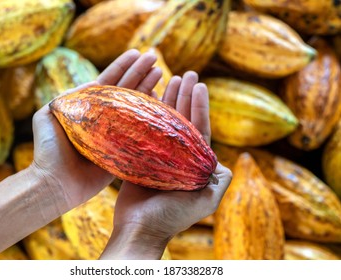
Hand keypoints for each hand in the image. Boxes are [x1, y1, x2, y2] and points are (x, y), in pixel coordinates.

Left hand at [30, 49, 162, 209]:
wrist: (54, 181)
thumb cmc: (48, 148)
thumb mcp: (48, 114)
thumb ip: (67, 96)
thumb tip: (90, 83)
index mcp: (88, 106)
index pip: (109, 81)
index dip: (123, 66)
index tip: (137, 52)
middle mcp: (105, 117)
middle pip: (126, 89)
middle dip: (140, 72)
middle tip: (154, 58)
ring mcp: (116, 132)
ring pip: (135, 106)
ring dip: (148, 88)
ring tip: (161, 72)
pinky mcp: (124, 150)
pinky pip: (141, 131)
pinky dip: (151, 116)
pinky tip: (161, 101)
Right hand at [100, 71, 231, 258]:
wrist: (140, 227)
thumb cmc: (174, 215)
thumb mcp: (207, 199)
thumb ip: (221, 179)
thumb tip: (227, 161)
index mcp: (193, 162)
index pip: (199, 127)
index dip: (200, 105)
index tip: (199, 84)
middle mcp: (177, 155)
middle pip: (182, 119)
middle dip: (184, 96)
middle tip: (186, 73)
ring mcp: (157, 154)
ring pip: (163, 121)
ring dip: (167, 99)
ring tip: (169, 77)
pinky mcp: (139, 156)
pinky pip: (143, 129)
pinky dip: (146, 113)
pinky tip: (146, 97)